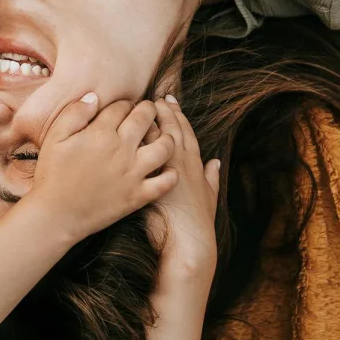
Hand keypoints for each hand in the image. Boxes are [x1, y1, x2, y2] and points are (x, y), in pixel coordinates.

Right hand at [29, 94, 178, 242]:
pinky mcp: (137, 196)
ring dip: (167, 137)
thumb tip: (94, 96)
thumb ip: (74, 113)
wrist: (54, 215)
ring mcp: (132, 173)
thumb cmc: (51, 175)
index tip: (126, 107)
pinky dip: (171, 174)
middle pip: (145, 119)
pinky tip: (167, 169)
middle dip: (149, 110)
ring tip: (163, 136)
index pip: (122, 106)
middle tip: (148, 112)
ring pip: (164, 147)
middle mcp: (121, 149)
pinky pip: (165, 182)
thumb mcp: (54, 137)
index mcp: (100, 132)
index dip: (126, 103)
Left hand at [147, 97, 219, 278]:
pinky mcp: (149, 181)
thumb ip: (212, 178)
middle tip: (152, 95)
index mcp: (195, 165)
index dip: (177, 115)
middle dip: (161, 111)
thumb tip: (215, 163)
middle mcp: (181, 163)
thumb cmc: (197, 225)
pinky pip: (140, 155)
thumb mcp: (210, 198)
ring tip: (137, 106)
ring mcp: (165, 171)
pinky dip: (134, 141)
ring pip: (155, 138)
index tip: (169, 100)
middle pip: (170, 128)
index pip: (185, 132)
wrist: (188, 244)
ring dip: (146, 120)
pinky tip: (124, 129)